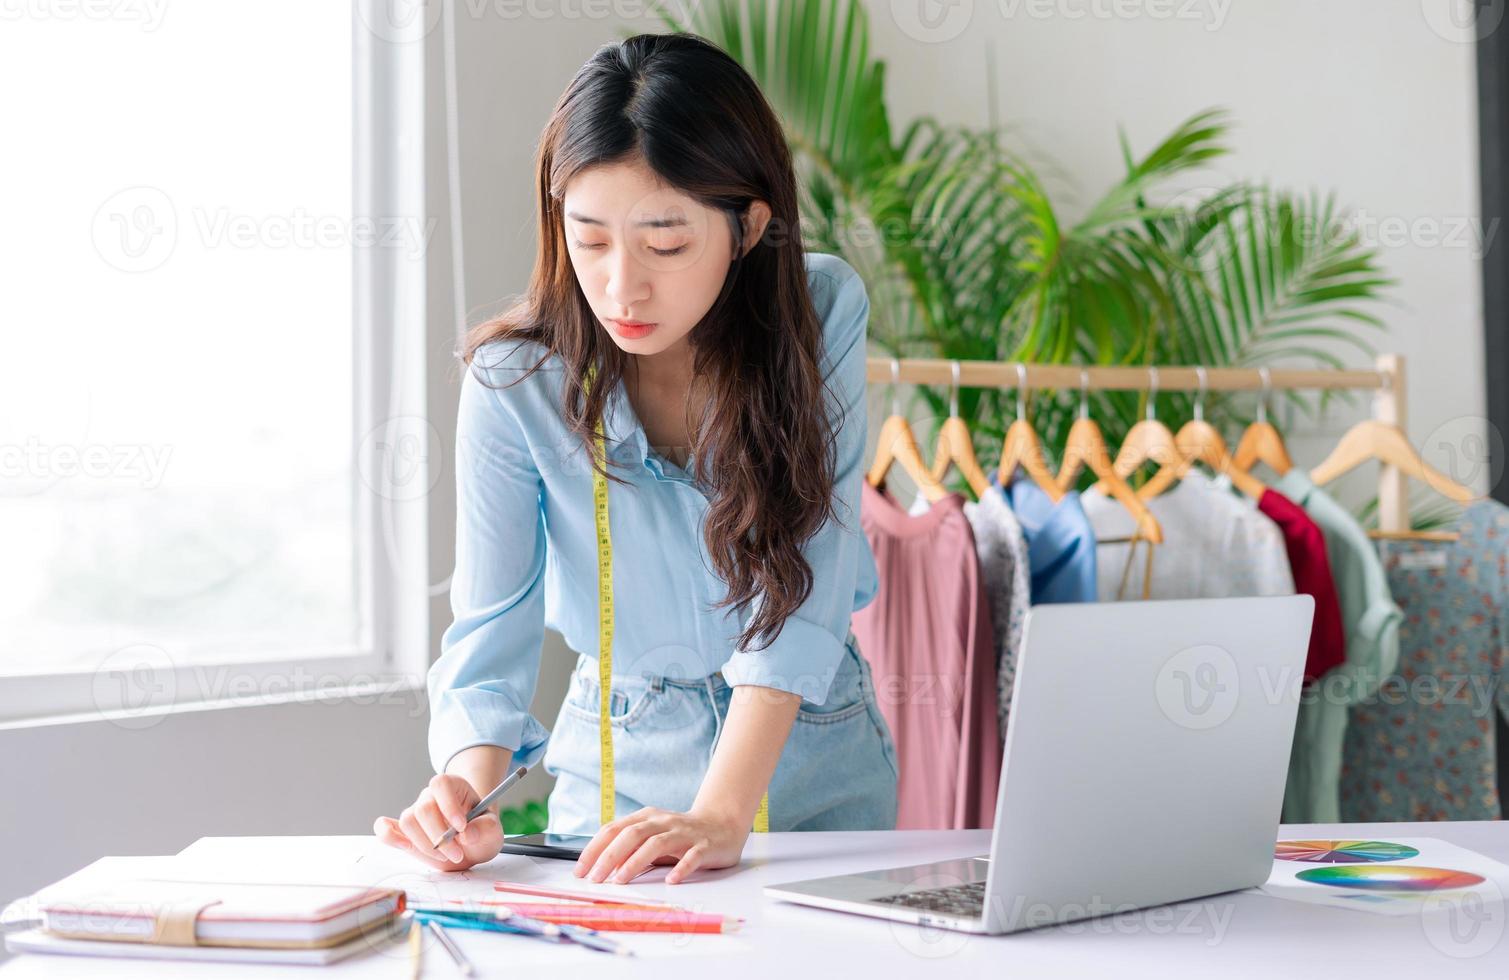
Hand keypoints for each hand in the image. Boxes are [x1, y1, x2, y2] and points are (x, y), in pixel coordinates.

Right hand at [372, 774, 502, 871]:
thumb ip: (485, 829)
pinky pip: (384, 828)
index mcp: (453, 786)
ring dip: (425, 844)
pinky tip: (405, 846)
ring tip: (446, 856)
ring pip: (407, 821)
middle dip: (439, 836)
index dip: (449, 805)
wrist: (471, 845)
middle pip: (423, 808)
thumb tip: (467, 835)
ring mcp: (414, 812)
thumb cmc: (481, 832)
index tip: (462, 828)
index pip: (441, 784)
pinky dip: (389, 836)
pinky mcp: (403, 832)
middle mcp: (430, 796)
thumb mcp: (493, 831)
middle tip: (457, 853)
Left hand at [573, 805, 748, 884]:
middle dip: (609, 856)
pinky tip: (671, 880)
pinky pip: (692, 856)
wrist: (722, 823)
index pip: (614, 829)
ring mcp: (684, 833)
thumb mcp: (652, 837)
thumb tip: (603, 868)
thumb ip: (631, 849)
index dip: (594, 849)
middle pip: (632, 834)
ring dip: (635, 862)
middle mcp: (663, 822)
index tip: (580, 870)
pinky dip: (681, 868)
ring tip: (621, 880)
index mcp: (647, 818)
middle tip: (595, 879)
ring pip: (657, 844)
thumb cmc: (681, 834)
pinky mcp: (704, 846)